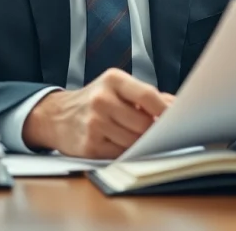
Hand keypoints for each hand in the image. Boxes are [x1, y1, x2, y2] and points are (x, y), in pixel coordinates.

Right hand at [22, 68, 174, 158]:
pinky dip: (125, 152)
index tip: (177, 119)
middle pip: (144, 124)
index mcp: (113, 80)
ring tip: (132, 135)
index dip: (166, 110)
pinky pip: (121, 154)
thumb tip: (178, 108)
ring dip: (139, 143)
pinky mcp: (90, 146)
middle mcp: (102, 99)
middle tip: (155, 132)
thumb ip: (147, 96)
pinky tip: (118, 142)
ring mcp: (94, 124)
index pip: (148, 96)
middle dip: (153, 131)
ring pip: (134, 141)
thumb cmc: (96, 100)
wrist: (57, 116)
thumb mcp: (117, 87)